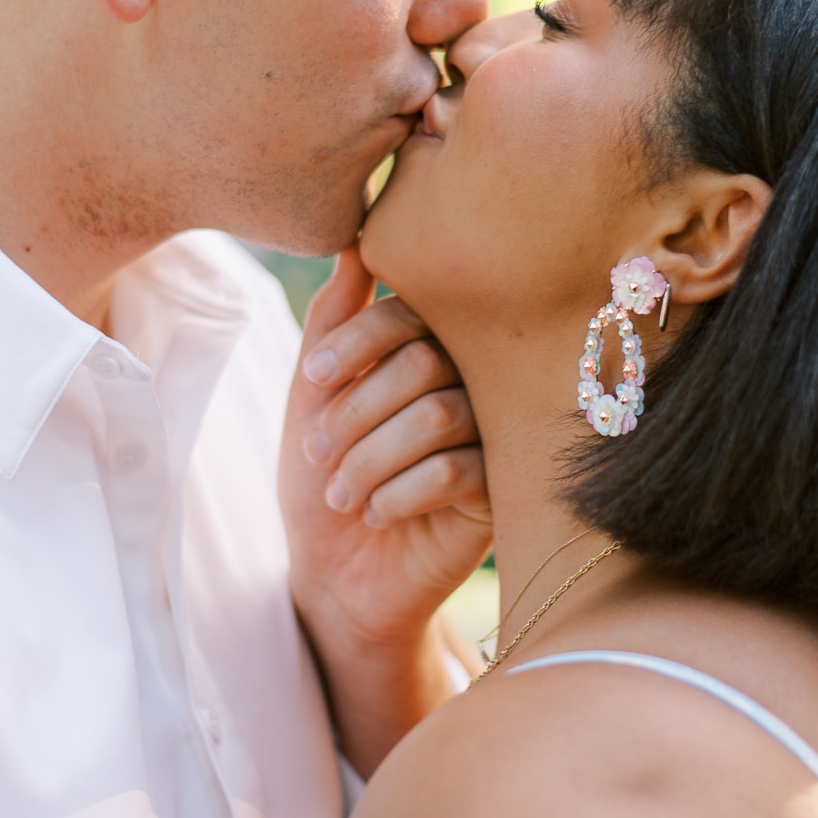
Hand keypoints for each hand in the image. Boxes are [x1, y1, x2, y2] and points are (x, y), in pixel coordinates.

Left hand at [280, 246, 491, 774]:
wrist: (338, 576)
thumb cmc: (324, 476)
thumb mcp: (314, 396)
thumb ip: (334, 321)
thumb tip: (352, 242)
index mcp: (431, 348)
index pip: (408, 311)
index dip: (356, 339)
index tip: (312, 380)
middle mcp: (472, 383)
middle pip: (423, 362)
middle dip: (356, 410)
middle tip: (318, 452)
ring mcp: (494, 435)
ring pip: (439, 415)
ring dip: (371, 456)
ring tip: (341, 492)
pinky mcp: (504, 492)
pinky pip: (457, 470)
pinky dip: (400, 491)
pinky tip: (377, 513)